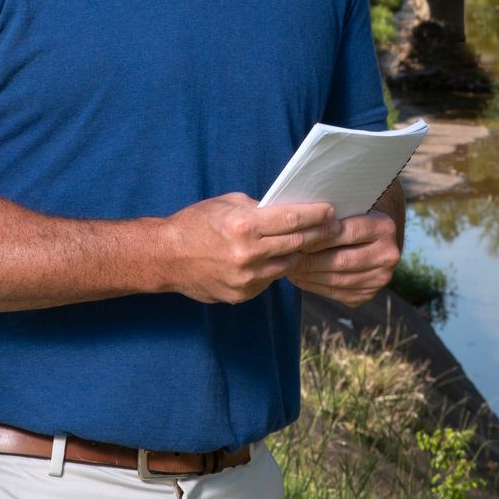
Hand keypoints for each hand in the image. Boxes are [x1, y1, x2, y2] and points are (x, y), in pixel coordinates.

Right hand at [163, 192, 338, 303]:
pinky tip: (277, 258)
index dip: (316, 215)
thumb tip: (288, 210)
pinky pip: (270, 279)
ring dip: (299, 252)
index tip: (331, 210)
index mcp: (244, 226)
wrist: (165, 257)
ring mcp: (246, 278)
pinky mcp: (242, 294)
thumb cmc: (195, 224)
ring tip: (311, 242)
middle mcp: (247, 254)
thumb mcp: (227, 204)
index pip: (292, 220)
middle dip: (318, 233)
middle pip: (297, 243)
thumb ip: (259, 208)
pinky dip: (276, 267)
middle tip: (333, 227)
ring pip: (288, 264)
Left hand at [289, 211, 399, 306]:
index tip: (296, 237)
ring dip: (309, 275)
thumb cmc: (352, 217)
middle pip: (342, 260)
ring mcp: (381, 278)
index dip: (319, 237)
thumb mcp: (349, 209)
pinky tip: (299, 278)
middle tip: (286, 256)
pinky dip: (315, 286)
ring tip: (288, 267)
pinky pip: (337, 293)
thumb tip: (297, 221)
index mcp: (385, 227)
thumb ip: (331, 215)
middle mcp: (388, 254)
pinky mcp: (369, 293)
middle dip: (310, 260)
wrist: (373, 236)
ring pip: (338, 279)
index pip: (347, 233)